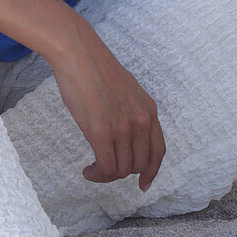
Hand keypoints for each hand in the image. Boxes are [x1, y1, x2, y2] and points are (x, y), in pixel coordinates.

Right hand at [49, 15, 165, 189]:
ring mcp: (123, 127)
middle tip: (105, 169)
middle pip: (139, 164)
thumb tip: (124, 132)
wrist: (78, 53)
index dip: (152, 171)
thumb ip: (131, 110)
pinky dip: (98, 175)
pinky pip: (106, 167)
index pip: (158, 151)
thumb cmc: (94, 68)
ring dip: (107, 175)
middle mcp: (141, 120)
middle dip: (123, 172)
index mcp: (148, 109)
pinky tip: (88, 171)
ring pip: (122, 169)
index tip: (143, 184)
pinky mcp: (102, 131)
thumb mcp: (126, 89)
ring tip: (93, 170)